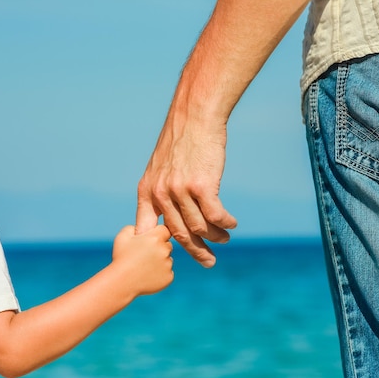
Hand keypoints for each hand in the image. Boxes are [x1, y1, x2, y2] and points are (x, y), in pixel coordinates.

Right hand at [112, 224, 173, 294]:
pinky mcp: (169, 277)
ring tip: (144, 266)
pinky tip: (147, 275)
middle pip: (167, 245)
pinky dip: (160, 273)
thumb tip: (141, 228)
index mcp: (155, 238)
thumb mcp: (123, 237)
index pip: (165, 230)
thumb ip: (134, 227)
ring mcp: (168, 265)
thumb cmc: (121, 258)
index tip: (151, 239)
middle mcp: (165, 250)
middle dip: (159, 248)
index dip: (158, 234)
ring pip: (168, 259)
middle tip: (145, 255)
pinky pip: (167, 272)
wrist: (122, 282)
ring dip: (160, 261)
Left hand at [136, 119, 236, 267]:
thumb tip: (171, 214)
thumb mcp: (160, 166)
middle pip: (178, 234)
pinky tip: (231, 224)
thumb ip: (162, 190)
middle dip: (195, 251)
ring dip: (215, 237)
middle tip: (208, 262)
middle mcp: (161, 193)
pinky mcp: (201, 185)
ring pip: (199, 227)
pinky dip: (225, 223)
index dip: (158, 246)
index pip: (147, 229)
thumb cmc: (182, 140)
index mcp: (147, 191)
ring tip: (224, 239)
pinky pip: (215, 215)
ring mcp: (180, 190)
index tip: (169, 257)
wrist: (195, 115)